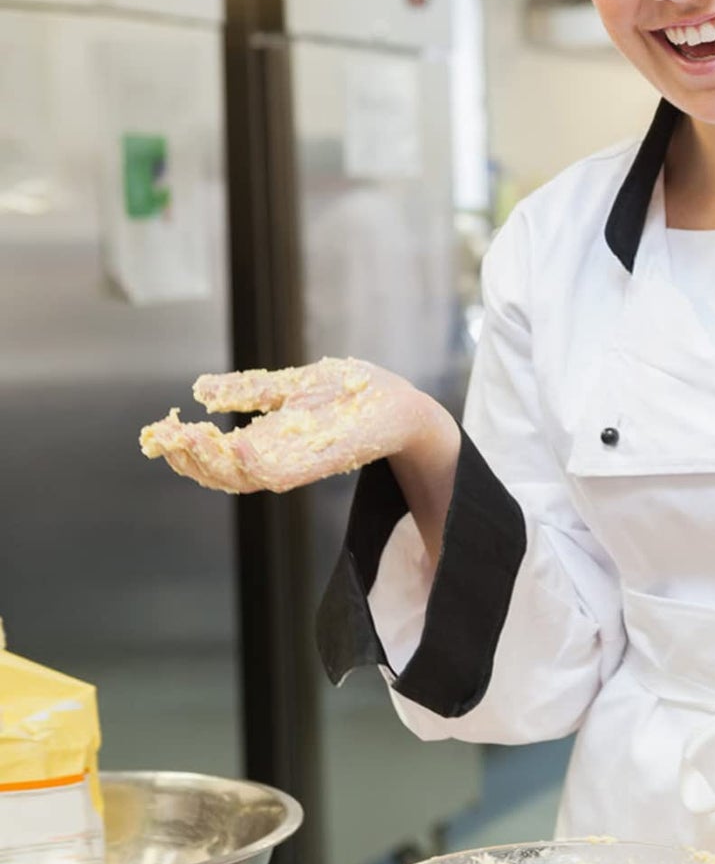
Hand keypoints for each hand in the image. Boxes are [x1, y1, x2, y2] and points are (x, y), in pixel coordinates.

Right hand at [140, 357, 448, 493]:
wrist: (403, 406)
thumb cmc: (354, 396)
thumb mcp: (293, 386)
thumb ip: (250, 390)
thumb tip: (201, 389)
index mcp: (272, 443)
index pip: (220, 458)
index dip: (188, 450)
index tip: (161, 432)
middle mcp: (283, 459)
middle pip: (225, 474)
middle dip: (192, 459)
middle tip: (169, 437)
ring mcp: (303, 462)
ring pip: (247, 476)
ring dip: (216, 462)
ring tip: (191, 438)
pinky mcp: (326, 460)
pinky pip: (285, 471)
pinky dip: (259, 464)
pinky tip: (236, 445)